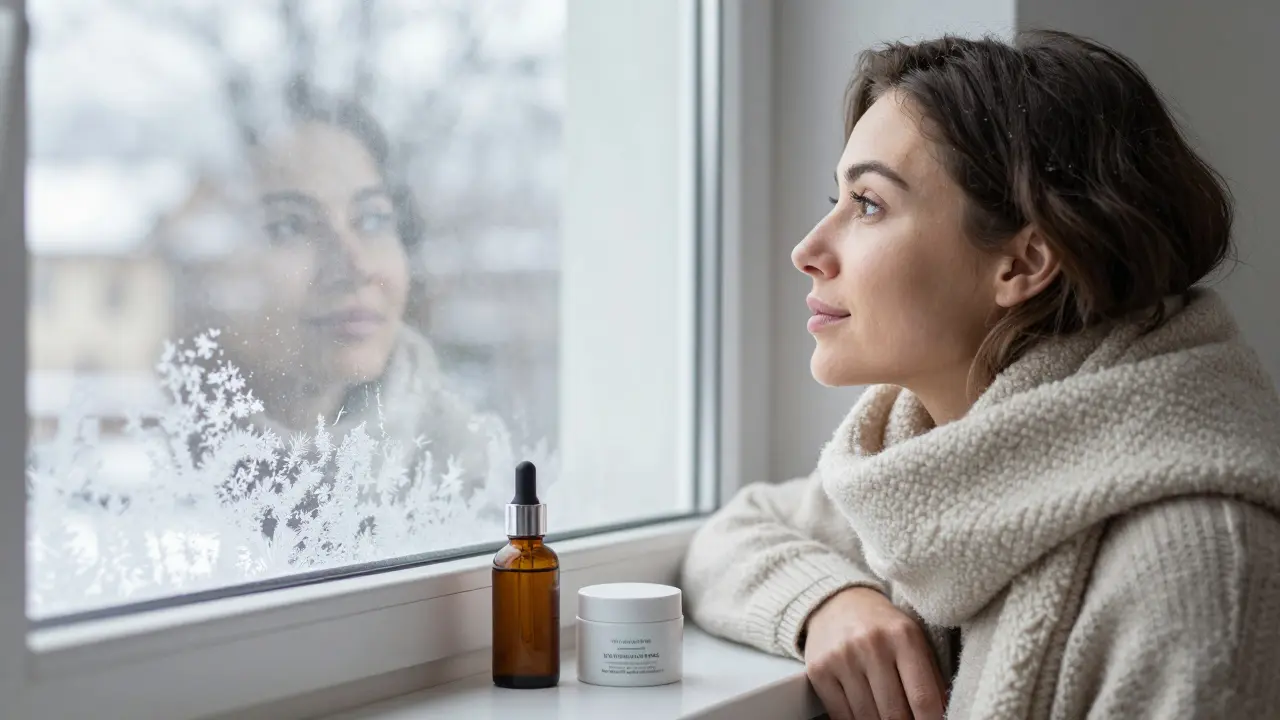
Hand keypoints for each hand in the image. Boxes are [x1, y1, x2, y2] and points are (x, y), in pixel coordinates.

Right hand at [803, 587, 944, 719]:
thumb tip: (940, 716)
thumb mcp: (914, 640)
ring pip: (867, 718)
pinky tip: (865, 716)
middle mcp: (871, 645)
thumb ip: (930, 677)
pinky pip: (841, 715)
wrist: (837, 602)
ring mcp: (842, 658)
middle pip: (894, 714)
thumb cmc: (883, 627)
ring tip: (887, 718)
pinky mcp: (819, 670)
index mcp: (903, 636)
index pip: (923, 698)